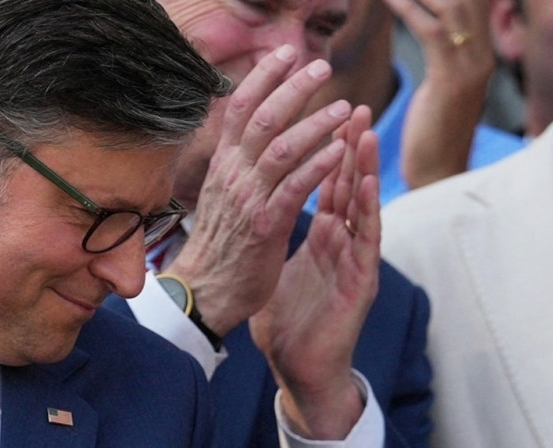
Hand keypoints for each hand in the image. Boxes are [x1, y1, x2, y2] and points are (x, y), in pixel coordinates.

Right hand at [168, 45, 354, 338]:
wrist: (206, 290)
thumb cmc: (221, 243)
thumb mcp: (223, 192)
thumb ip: (237, 162)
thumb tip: (247, 134)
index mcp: (223, 163)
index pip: (240, 106)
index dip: (263, 76)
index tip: (286, 52)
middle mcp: (233, 173)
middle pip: (262, 117)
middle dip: (294, 88)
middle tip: (322, 67)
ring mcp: (249, 198)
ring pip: (282, 148)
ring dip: (316, 125)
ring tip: (345, 109)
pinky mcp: (267, 224)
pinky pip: (294, 188)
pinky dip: (318, 166)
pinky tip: (340, 153)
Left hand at [252, 109, 379, 443]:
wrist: (302, 371)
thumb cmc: (289, 327)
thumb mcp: (275, 270)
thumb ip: (274, 238)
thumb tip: (253, 213)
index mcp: (322, 240)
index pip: (326, 185)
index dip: (327, 150)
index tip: (325, 113)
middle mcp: (342, 246)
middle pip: (347, 186)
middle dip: (350, 146)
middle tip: (356, 106)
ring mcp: (353, 264)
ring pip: (361, 208)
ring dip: (364, 170)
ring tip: (366, 132)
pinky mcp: (360, 285)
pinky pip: (365, 243)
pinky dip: (367, 212)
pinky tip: (367, 186)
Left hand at [383, 0, 496, 191]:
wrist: (439, 178)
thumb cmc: (433, 135)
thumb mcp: (444, 86)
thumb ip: (444, 53)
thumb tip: (433, 26)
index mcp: (482, 57)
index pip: (476, 3)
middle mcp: (483, 58)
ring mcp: (470, 69)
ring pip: (451, 6)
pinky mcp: (450, 81)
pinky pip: (431, 30)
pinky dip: (407, 8)